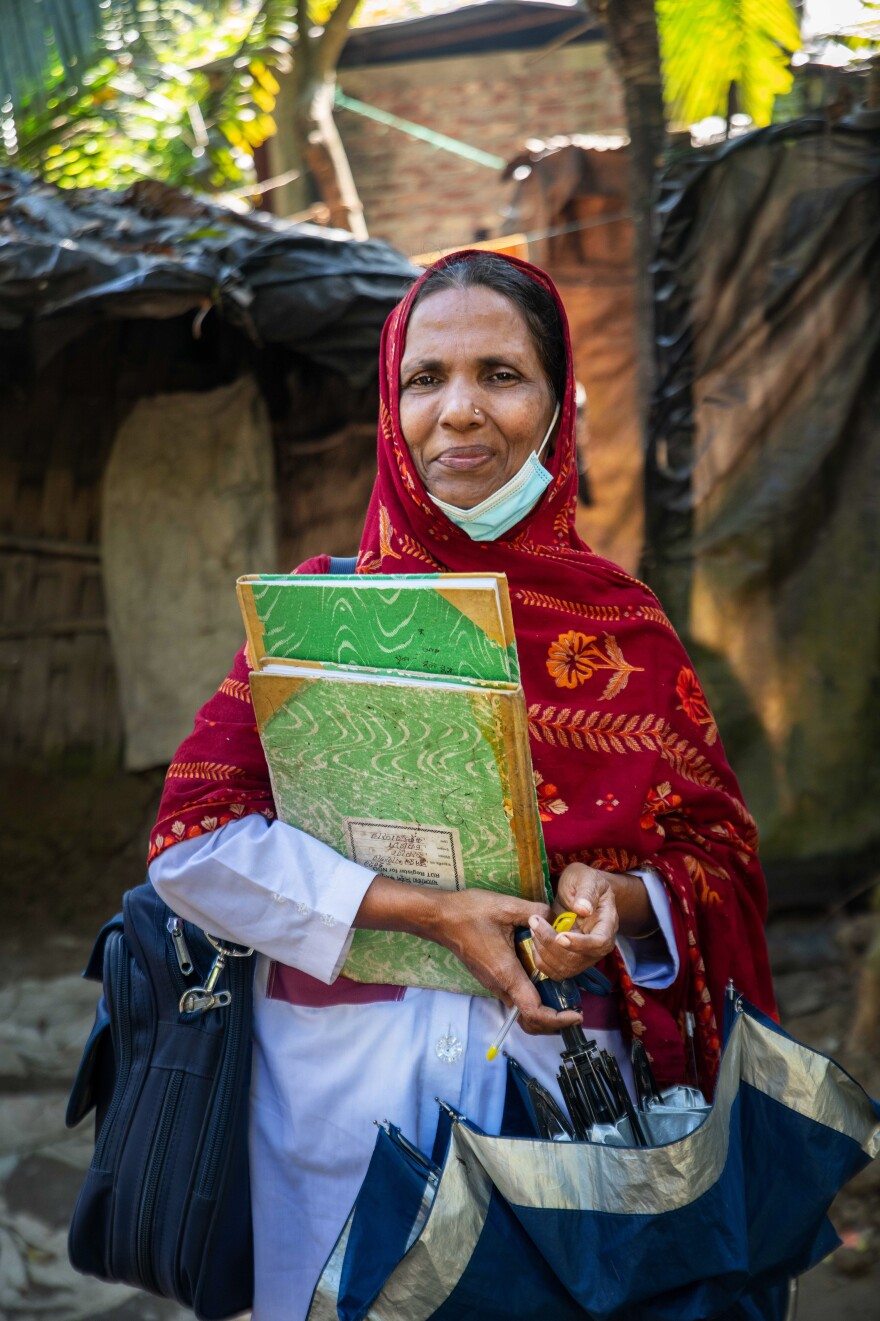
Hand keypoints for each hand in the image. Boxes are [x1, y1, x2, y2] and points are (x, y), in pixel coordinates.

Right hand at [430, 890, 583, 1035]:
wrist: (440, 918)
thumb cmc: (470, 913)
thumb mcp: (506, 906)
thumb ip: (536, 911)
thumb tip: (555, 915)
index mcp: (506, 973)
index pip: (534, 1012)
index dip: (557, 1020)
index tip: (575, 1015)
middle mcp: (500, 985)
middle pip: (530, 1019)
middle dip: (554, 1021)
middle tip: (574, 1009)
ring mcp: (493, 983)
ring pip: (522, 1008)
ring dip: (544, 1009)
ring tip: (564, 995)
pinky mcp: (491, 977)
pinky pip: (515, 994)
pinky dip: (533, 997)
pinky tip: (544, 976)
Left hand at [528, 863, 619, 980]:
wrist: (578, 890)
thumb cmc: (584, 881)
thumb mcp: (586, 878)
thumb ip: (586, 892)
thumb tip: (584, 909)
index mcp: (607, 924)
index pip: (599, 943)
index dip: (580, 944)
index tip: (560, 936)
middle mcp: (598, 944)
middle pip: (579, 959)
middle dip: (552, 944)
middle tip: (535, 922)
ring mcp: (584, 955)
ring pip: (565, 968)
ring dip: (544, 951)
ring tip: (534, 927)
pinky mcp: (570, 960)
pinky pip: (555, 971)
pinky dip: (541, 960)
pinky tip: (535, 939)